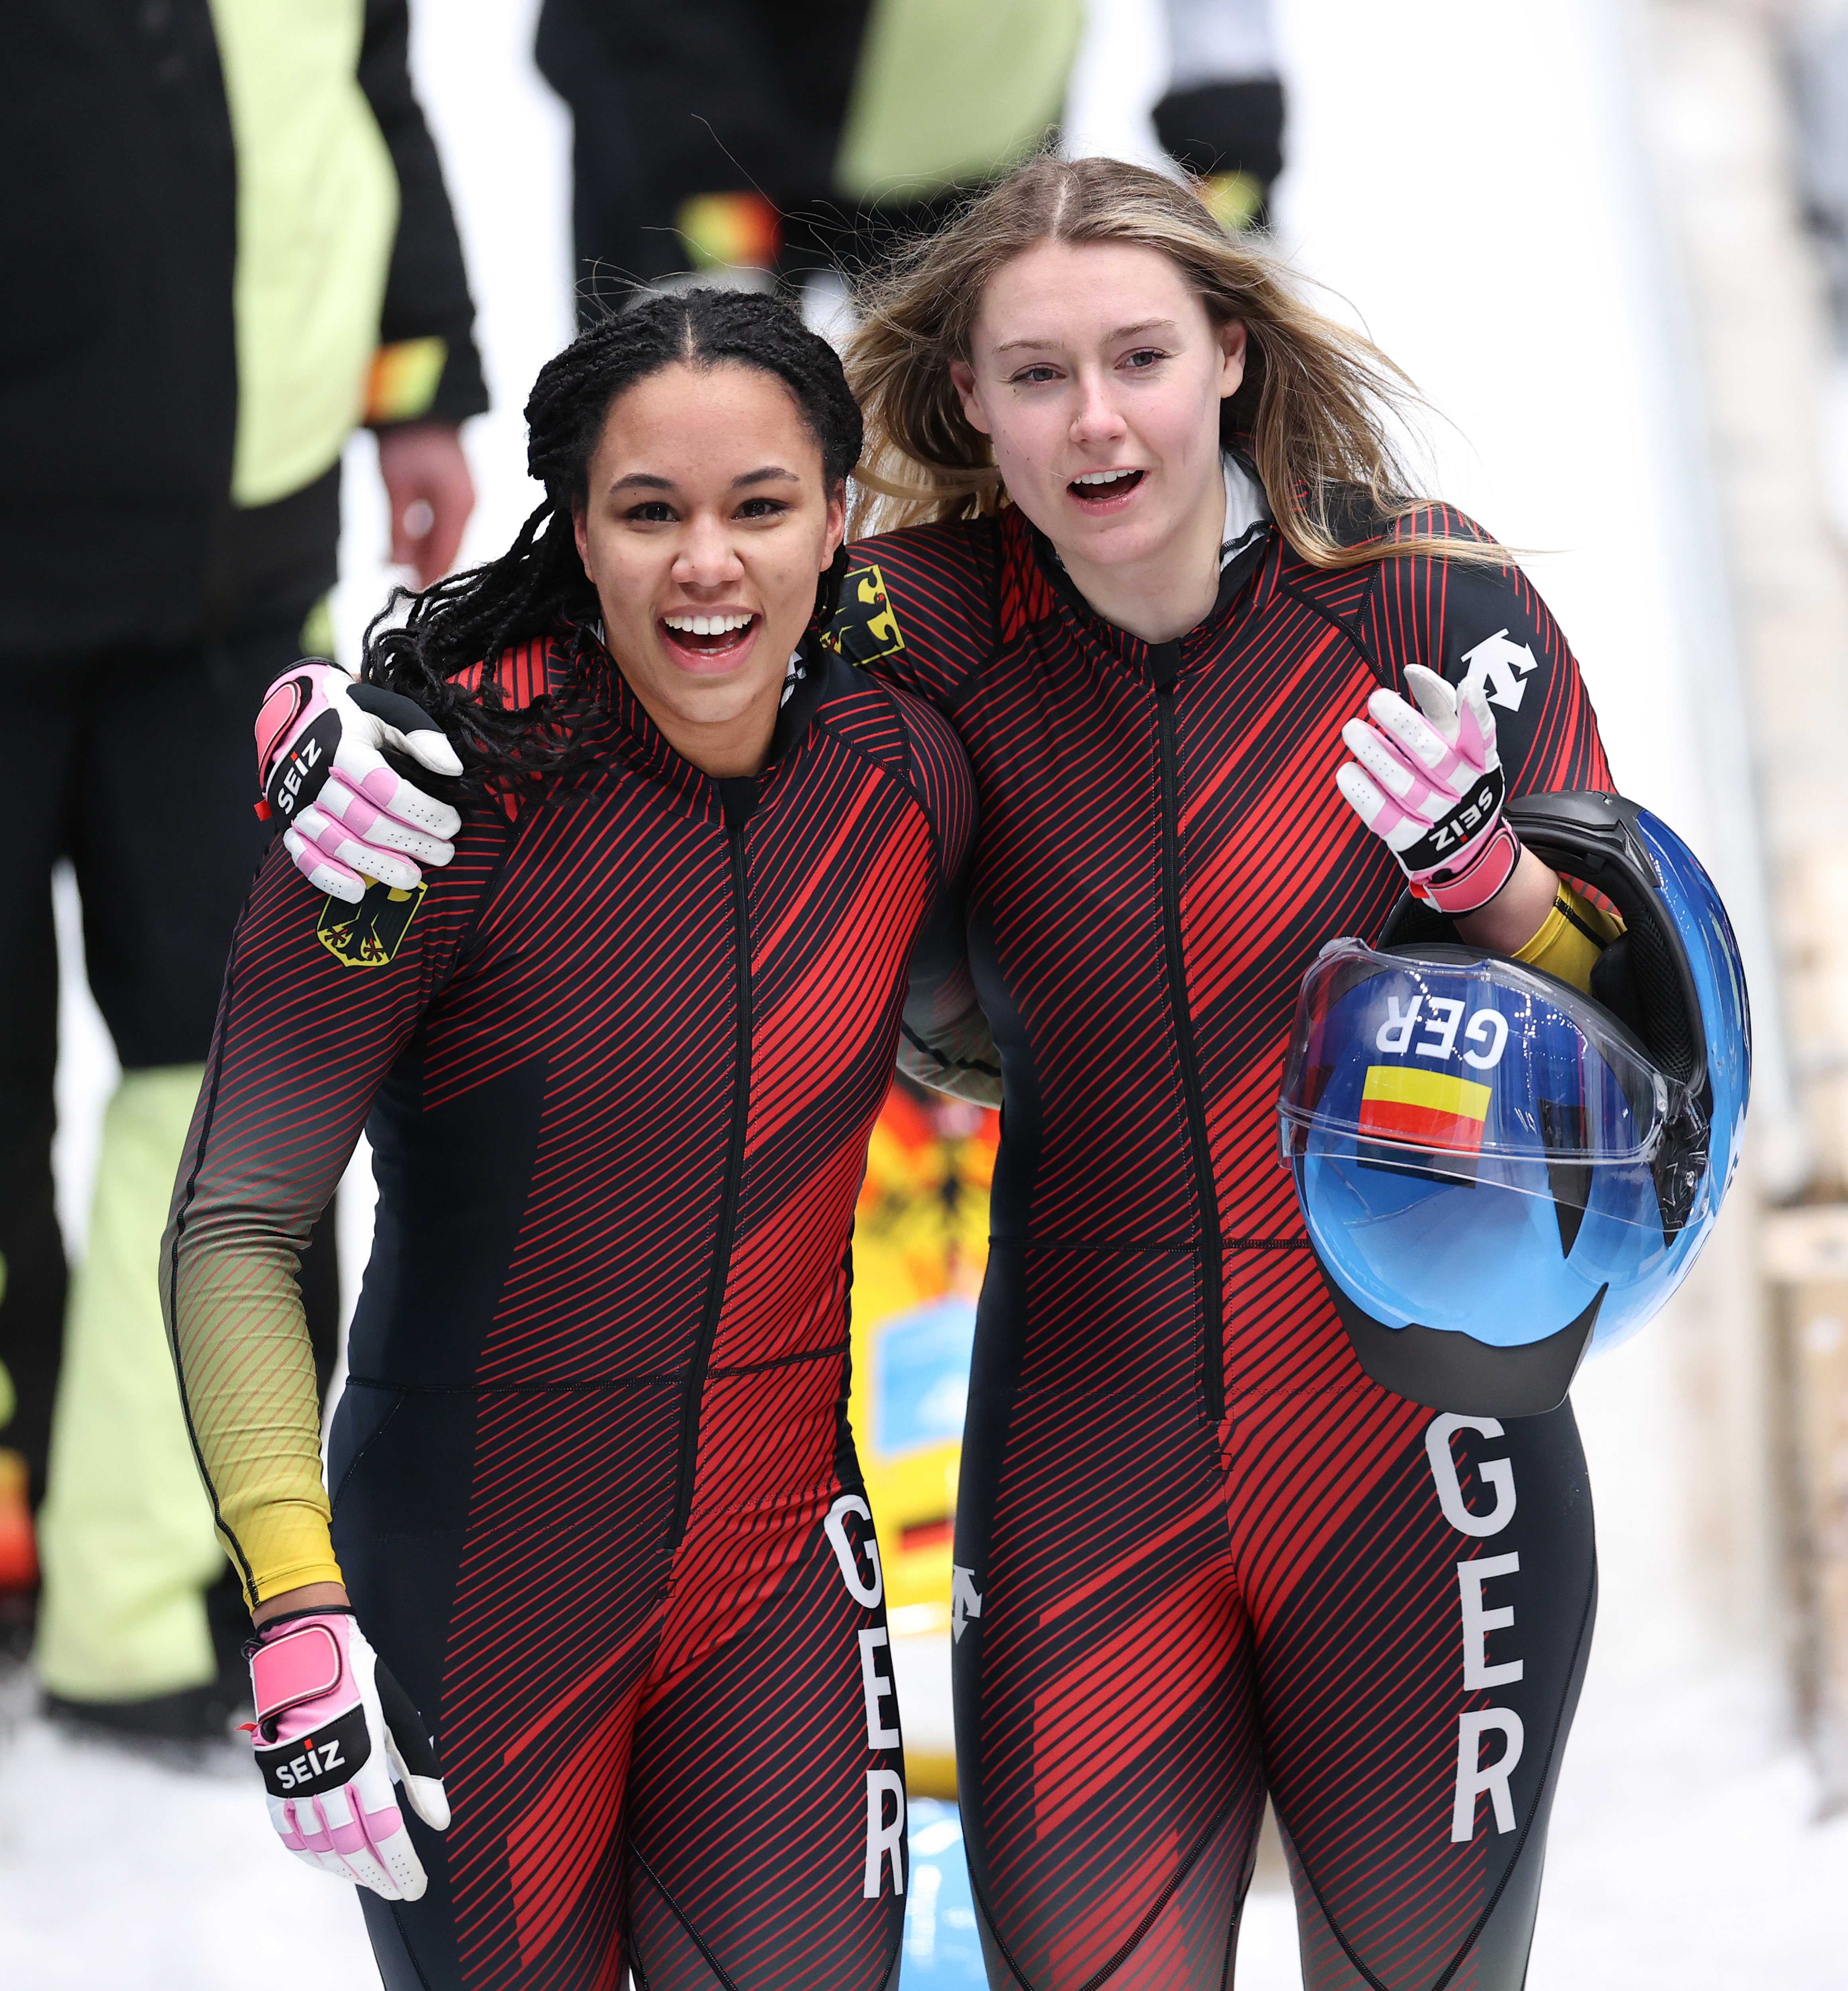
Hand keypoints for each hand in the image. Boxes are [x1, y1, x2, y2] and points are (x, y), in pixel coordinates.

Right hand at [248, 1608, 448, 1900]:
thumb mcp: (399, 1715)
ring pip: (320, 1845)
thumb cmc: (360, 1677)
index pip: (385, 1830)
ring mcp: (296, 1780)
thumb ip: (419, 1768)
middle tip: (400, 1892)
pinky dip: (309, 1854)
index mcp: (364, 1758)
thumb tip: (441, 1822)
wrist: (304, 1646)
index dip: (401, 1864)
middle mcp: (327, 1776)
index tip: (417, 1887)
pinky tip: (328, 1862)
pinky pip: (288, 1831)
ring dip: (346, 1870)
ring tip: (371, 1880)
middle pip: (354, 1846)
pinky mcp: (273, 1778)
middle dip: (379, 1875)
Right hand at [256, 661, 462, 902]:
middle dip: (410, 842)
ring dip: (378, 866)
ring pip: (338, 844)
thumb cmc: (353, 715)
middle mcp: (314, 778)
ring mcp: (298, 803)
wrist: (297, 714)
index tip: (451, 823)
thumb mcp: (388, 711)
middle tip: (444, 854)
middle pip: (365, 822)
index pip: (385, 788)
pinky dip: (328, 878)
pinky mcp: (287, 821)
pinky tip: (358, 892)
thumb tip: (453, 768)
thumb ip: (421, 735)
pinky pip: (303, 856)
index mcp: (342, 747)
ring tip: (414, 878)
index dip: (422, 811)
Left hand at [376, 422, 474, 585]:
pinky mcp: (457, 493)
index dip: (427, 578)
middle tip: (397, 586)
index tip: (408, 598)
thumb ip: (398, 529)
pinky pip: (444, 525)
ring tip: (394, 565)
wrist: (421, 402)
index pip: (445, 555)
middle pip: (447, 551)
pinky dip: (426, 537)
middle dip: (422, 569)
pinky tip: (406, 545)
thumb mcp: (396, 487)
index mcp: (457, 507)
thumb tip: (396, 566)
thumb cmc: (406, 441)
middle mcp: (467, 507)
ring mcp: (464, 500)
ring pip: (445, 539)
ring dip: (422, 553)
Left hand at [1335, 664, 1521, 915]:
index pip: (1481, 734)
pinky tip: (1346, 771)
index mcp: (1479, 759)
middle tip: (1376, 698)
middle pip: (1434, 758)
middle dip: (1405, 727)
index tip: (1459, 684)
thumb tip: (1412, 669)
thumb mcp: (1457, 738)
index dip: (1474, 712)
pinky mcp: (1412, 838)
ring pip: (1405, 786)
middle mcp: (1461, 788)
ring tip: (1351, 728)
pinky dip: (1364, 795)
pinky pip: (1385, 818)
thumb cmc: (1454, 771)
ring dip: (1376, 755)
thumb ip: (1439, 703)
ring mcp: (1436, 815)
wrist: (1461, 839)